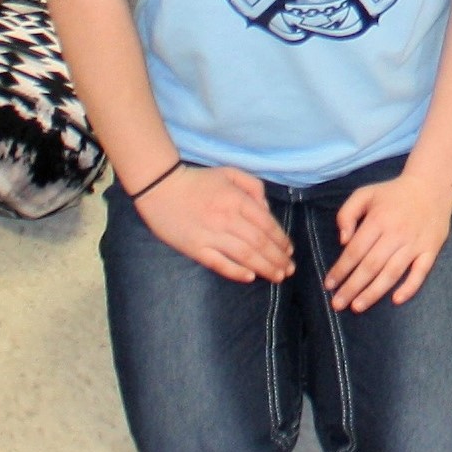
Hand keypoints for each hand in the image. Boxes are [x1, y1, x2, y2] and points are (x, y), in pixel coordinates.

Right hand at [136, 164, 293, 283]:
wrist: (161, 188)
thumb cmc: (199, 181)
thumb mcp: (230, 173)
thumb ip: (253, 188)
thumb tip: (266, 211)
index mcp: (237, 200)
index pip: (266, 224)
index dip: (281, 239)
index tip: (290, 251)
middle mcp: (227, 219)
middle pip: (258, 242)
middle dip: (277, 258)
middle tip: (289, 270)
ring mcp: (210, 235)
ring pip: (243, 255)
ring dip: (263, 267)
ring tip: (277, 276)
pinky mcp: (195, 248)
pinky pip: (218, 263)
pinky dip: (235, 271)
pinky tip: (249, 277)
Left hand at [327, 162, 451, 310]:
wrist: (432, 186)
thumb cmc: (393, 194)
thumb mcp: (365, 194)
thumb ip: (347, 213)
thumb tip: (343, 241)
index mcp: (378, 219)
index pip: (355, 250)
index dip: (340, 269)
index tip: (329, 284)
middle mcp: (396, 233)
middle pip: (371, 266)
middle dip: (352, 287)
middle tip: (338, 304)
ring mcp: (415, 243)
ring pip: (392, 273)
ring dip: (373, 292)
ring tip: (357, 307)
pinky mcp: (431, 249)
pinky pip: (421, 272)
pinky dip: (409, 287)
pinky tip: (396, 300)